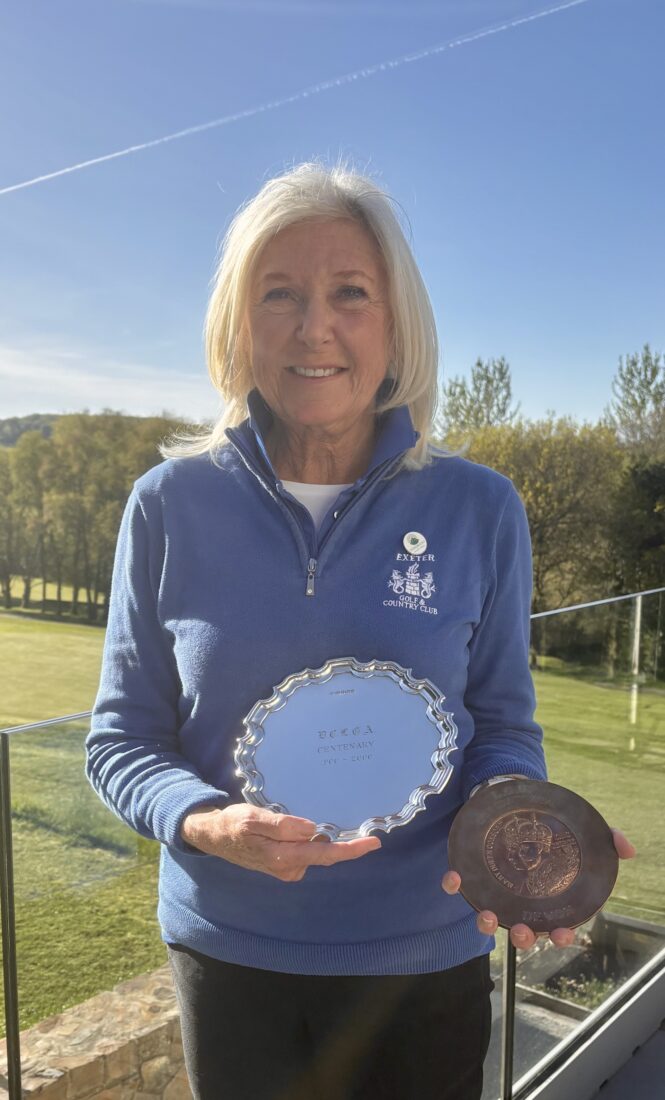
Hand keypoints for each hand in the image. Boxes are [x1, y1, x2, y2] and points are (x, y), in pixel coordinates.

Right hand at [181, 803, 380, 881]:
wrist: (213, 836)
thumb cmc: (232, 824)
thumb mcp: (253, 818)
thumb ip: (282, 826)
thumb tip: (312, 829)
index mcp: (282, 857)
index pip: (324, 853)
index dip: (351, 849)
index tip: (373, 843)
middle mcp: (289, 868)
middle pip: (325, 855)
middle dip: (346, 845)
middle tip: (367, 833)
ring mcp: (287, 868)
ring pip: (315, 851)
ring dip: (324, 839)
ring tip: (321, 820)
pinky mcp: (285, 864)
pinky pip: (306, 851)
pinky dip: (312, 841)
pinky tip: (305, 829)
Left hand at [442, 827, 635, 948]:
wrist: (518, 800)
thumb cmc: (553, 825)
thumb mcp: (583, 830)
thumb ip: (607, 839)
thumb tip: (627, 847)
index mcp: (549, 899)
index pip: (558, 926)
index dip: (561, 936)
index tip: (564, 934)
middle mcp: (521, 901)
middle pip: (523, 931)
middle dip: (524, 938)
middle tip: (524, 933)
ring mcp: (496, 890)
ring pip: (490, 918)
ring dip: (487, 923)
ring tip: (488, 917)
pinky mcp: (473, 873)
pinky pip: (461, 886)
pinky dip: (454, 885)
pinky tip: (453, 878)